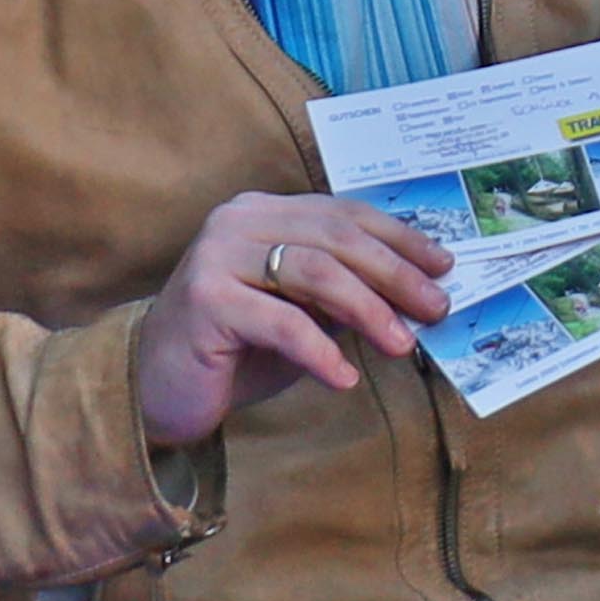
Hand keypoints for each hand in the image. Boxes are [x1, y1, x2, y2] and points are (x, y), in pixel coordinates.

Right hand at [135, 191, 453, 447]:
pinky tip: (342, 378)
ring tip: (400, 344)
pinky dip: (319, 350)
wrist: (156, 387)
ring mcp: (218, 255)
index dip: (399, 238)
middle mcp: (239, 222)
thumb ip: (343, 296)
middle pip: (335, 237)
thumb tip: (417, 295)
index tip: (443, 266)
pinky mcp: (205, 299)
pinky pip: (280, 322)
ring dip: (367, 309)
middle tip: (436, 307)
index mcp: (264, 213)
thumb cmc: (236, 351)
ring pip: (313, 271)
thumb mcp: (300, 314)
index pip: (343, 213)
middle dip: (394, 273)